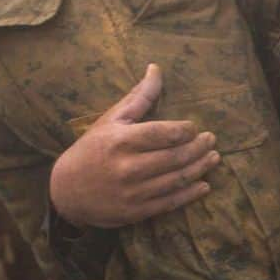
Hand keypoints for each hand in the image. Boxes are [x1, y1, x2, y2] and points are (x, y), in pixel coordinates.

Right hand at [50, 63, 219, 228]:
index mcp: (121, 141)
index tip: (194, 127)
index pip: (163, 133)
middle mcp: (127, 167)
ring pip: (176, 180)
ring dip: (200, 168)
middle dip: (198, 148)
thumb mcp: (111, 120)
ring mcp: (132, 192)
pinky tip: (204, 185)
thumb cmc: (92, 149)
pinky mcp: (136, 211)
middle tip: (211, 140)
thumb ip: (139, 97)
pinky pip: (170, 202)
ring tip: (214, 158)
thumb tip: (156, 68)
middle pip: (175, 157)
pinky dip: (190, 194)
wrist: (65, 191)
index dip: (185, 130)